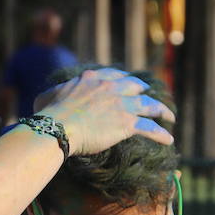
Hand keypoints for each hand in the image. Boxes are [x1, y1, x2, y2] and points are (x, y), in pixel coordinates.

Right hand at [37, 68, 175, 154]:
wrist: (58, 126)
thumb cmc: (48, 114)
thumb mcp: (47, 96)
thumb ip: (53, 93)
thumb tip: (45, 97)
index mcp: (93, 79)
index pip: (115, 75)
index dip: (125, 81)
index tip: (130, 86)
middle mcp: (110, 88)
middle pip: (135, 86)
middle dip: (144, 92)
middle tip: (150, 99)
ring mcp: (121, 104)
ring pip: (149, 105)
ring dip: (162, 110)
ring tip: (170, 117)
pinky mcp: (126, 123)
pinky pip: (150, 127)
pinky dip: (161, 133)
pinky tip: (169, 139)